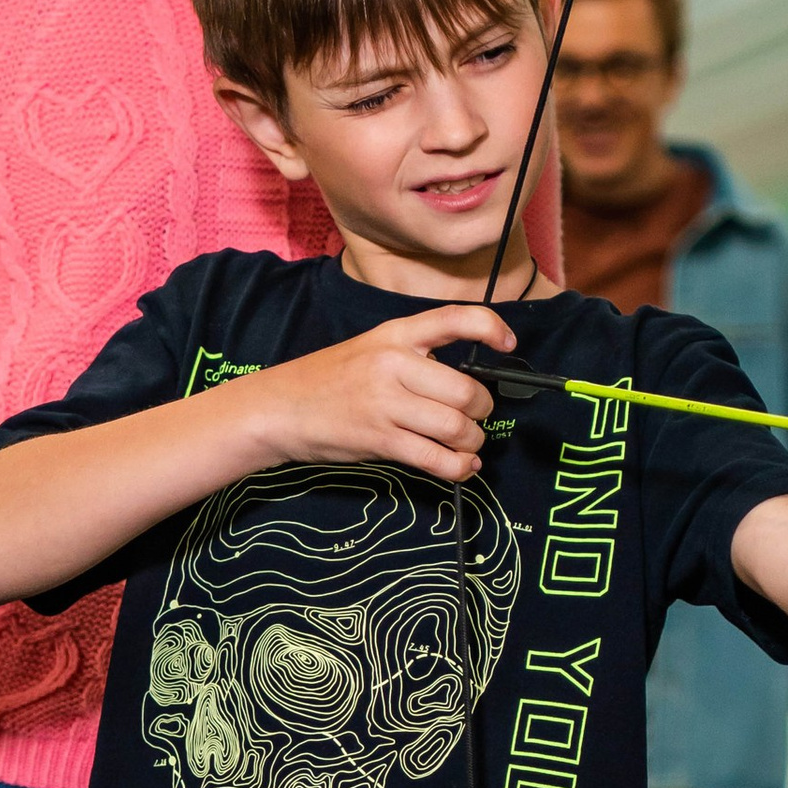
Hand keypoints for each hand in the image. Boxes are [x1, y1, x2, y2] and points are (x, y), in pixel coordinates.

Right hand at [248, 303, 514, 486]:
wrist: (279, 408)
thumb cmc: (329, 380)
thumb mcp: (370, 349)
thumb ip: (414, 358)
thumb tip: (464, 385)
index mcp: (394, 334)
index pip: (453, 319)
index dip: (490, 328)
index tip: (509, 345)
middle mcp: (393, 364)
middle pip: (465, 390)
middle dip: (482, 411)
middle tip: (476, 419)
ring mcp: (385, 403)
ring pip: (455, 427)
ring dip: (472, 442)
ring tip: (468, 445)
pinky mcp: (378, 440)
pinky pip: (434, 458)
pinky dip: (458, 467)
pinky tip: (463, 467)